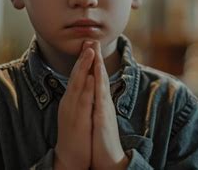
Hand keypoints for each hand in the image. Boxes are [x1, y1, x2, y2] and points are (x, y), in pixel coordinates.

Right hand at [54, 43, 94, 169]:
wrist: (69, 157)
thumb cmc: (75, 134)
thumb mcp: (77, 112)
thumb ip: (80, 97)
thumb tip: (86, 83)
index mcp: (71, 99)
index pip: (77, 75)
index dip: (83, 60)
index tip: (88, 44)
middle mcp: (69, 101)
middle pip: (76, 75)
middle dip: (83, 57)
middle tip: (89, 41)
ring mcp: (72, 110)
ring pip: (78, 84)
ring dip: (84, 67)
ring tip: (90, 52)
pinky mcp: (77, 120)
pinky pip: (82, 101)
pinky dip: (86, 88)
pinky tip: (89, 78)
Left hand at [90, 41, 128, 169]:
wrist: (108, 158)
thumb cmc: (101, 139)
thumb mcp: (97, 117)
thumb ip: (96, 103)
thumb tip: (93, 91)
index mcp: (99, 101)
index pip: (96, 77)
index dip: (92, 62)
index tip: (89, 46)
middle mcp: (103, 102)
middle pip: (99, 75)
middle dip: (96, 57)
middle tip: (93, 39)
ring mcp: (104, 109)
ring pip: (101, 83)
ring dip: (98, 66)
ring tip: (95, 50)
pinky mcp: (103, 118)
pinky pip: (100, 99)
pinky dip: (98, 86)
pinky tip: (97, 76)